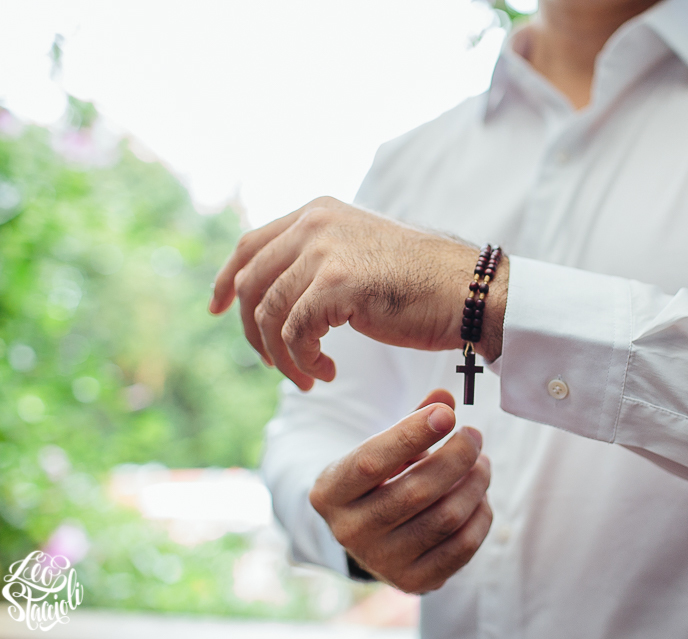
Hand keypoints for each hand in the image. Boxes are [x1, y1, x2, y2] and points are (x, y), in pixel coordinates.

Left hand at [209, 197, 507, 390]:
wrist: (472, 292)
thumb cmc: (426, 283)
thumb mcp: (362, 255)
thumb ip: (321, 260)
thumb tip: (281, 290)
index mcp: (319, 212)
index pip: (250, 244)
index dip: (224, 279)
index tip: (215, 309)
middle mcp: (316, 223)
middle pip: (250, 282)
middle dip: (252, 331)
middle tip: (276, 362)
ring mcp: (325, 250)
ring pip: (268, 314)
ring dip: (282, 356)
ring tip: (310, 377)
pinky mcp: (338, 284)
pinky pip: (295, 333)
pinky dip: (303, 361)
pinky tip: (327, 373)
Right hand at [309, 389, 492, 592]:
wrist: (366, 535)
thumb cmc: (376, 479)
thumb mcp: (381, 447)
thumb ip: (412, 420)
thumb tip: (445, 397)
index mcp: (330, 492)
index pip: (372, 460)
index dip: (412, 434)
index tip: (448, 413)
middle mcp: (349, 531)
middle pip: (417, 491)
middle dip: (457, 456)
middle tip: (474, 435)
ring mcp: (381, 561)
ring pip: (445, 518)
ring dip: (474, 484)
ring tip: (482, 463)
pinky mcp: (413, 581)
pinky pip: (462, 547)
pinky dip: (480, 516)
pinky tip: (480, 496)